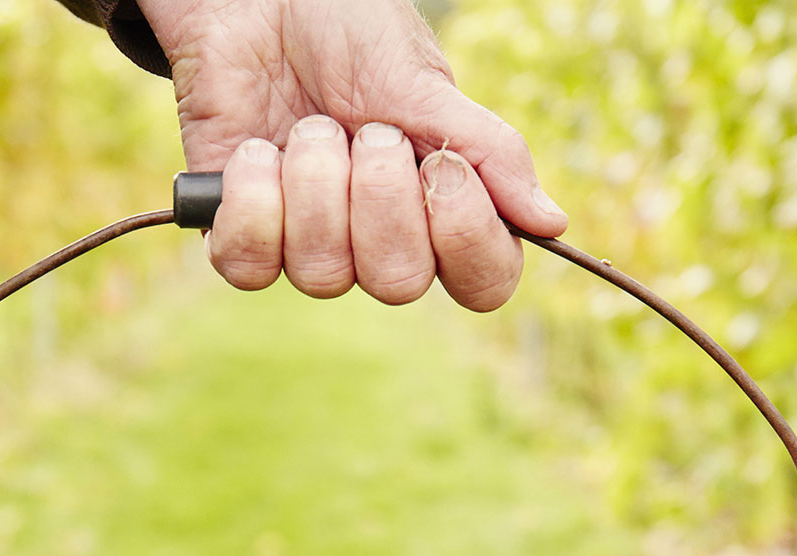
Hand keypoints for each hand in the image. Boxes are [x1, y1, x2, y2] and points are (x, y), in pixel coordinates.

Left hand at [135, 0, 567, 310]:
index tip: (444, 167)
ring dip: (316, 183)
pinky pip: (251, 265)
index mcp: (442, 209)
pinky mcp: (245, 234)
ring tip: (309, 126)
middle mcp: (381, 241)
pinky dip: (254, 200)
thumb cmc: (345, 32)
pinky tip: (258, 151)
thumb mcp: (425, 83)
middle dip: (380, 197)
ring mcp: (312, 243)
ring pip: (323, 275)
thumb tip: (552, 224)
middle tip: (366, 130)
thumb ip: (488, 154)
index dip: (466, 240)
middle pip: (399, 283)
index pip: (483, 282)